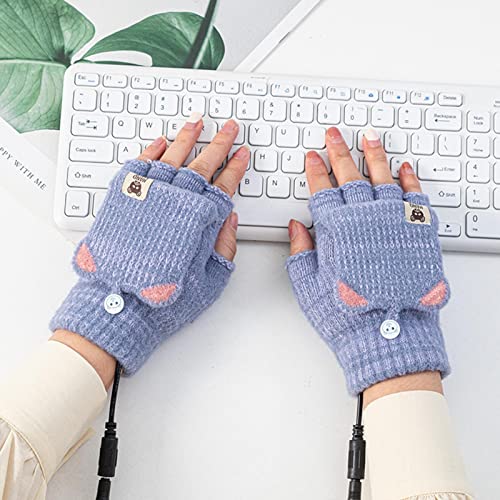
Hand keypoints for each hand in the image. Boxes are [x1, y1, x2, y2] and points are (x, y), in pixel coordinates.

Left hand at [51, 116, 249, 375]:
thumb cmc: (166, 299)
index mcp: (201, 221)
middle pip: (203, 164)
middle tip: (229, 127)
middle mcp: (177, 202)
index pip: (225, 186)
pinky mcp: (125, 198)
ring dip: (187, 137)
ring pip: (173, 156)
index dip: (236, 168)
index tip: (242, 153)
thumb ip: (224, 246)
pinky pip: (141, 165)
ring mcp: (150, 196)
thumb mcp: (210, 280)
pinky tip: (161, 141)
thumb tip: (231, 218)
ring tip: (197, 122)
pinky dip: (151, 150)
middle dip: (219, 143)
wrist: (122, 306)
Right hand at [286, 127, 449, 394]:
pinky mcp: (418, 232)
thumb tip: (296, 226)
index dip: (315, 170)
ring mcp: (393, 222)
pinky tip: (404, 167)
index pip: (322, 190)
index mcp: (336, 230)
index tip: (312, 156)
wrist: (387, 335)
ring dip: (373, 155)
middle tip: (333, 134)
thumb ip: (300, 251)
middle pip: (349, 176)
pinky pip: (414, 197)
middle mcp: (364, 219)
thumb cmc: (346, 316)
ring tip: (368, 136)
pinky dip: (409, 180)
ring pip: (382, 177)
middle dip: (338, 151)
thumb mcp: (308, 286)